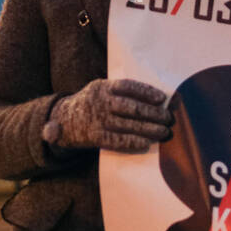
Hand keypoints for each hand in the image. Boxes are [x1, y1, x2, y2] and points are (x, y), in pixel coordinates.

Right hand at [52, 78, 174, 152]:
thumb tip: (158, 98)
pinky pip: (116, 140)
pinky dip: (132, 142)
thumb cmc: (92, 104)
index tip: (162, 98)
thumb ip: (123, 93)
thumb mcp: (101, 91)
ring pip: (127, 125)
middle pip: (131, 107)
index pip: (127, 86)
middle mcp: (99, 102)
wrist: (61, 120)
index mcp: (102, 87)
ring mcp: (96, 120)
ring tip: (165, 132)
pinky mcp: (94, 137)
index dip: (146, 91)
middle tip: (169, 118)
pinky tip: (146, 143)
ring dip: (149, 129)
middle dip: (153, 113)